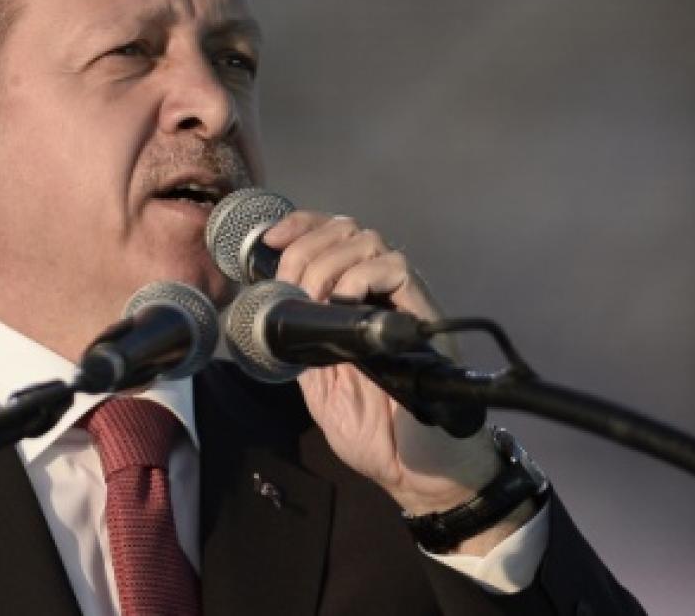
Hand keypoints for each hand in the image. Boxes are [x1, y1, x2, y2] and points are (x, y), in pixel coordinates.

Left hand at [264, 211, 528, 552]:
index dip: (301, 227)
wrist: (418, 468)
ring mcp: (404, 302)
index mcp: (354, 305)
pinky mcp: (424, 314)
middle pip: (346, 230)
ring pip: (368, 241)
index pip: (331, 237)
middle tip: (293, 287)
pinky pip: (395, 269)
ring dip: (329, 263)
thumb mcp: (318, 385)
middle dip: (307, 247)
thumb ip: (301, 346)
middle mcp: (381, 295)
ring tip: (317, 302)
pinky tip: (344, 304)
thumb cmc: (375, 432)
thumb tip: (270, 312)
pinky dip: (361, 277)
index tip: (273, 240)